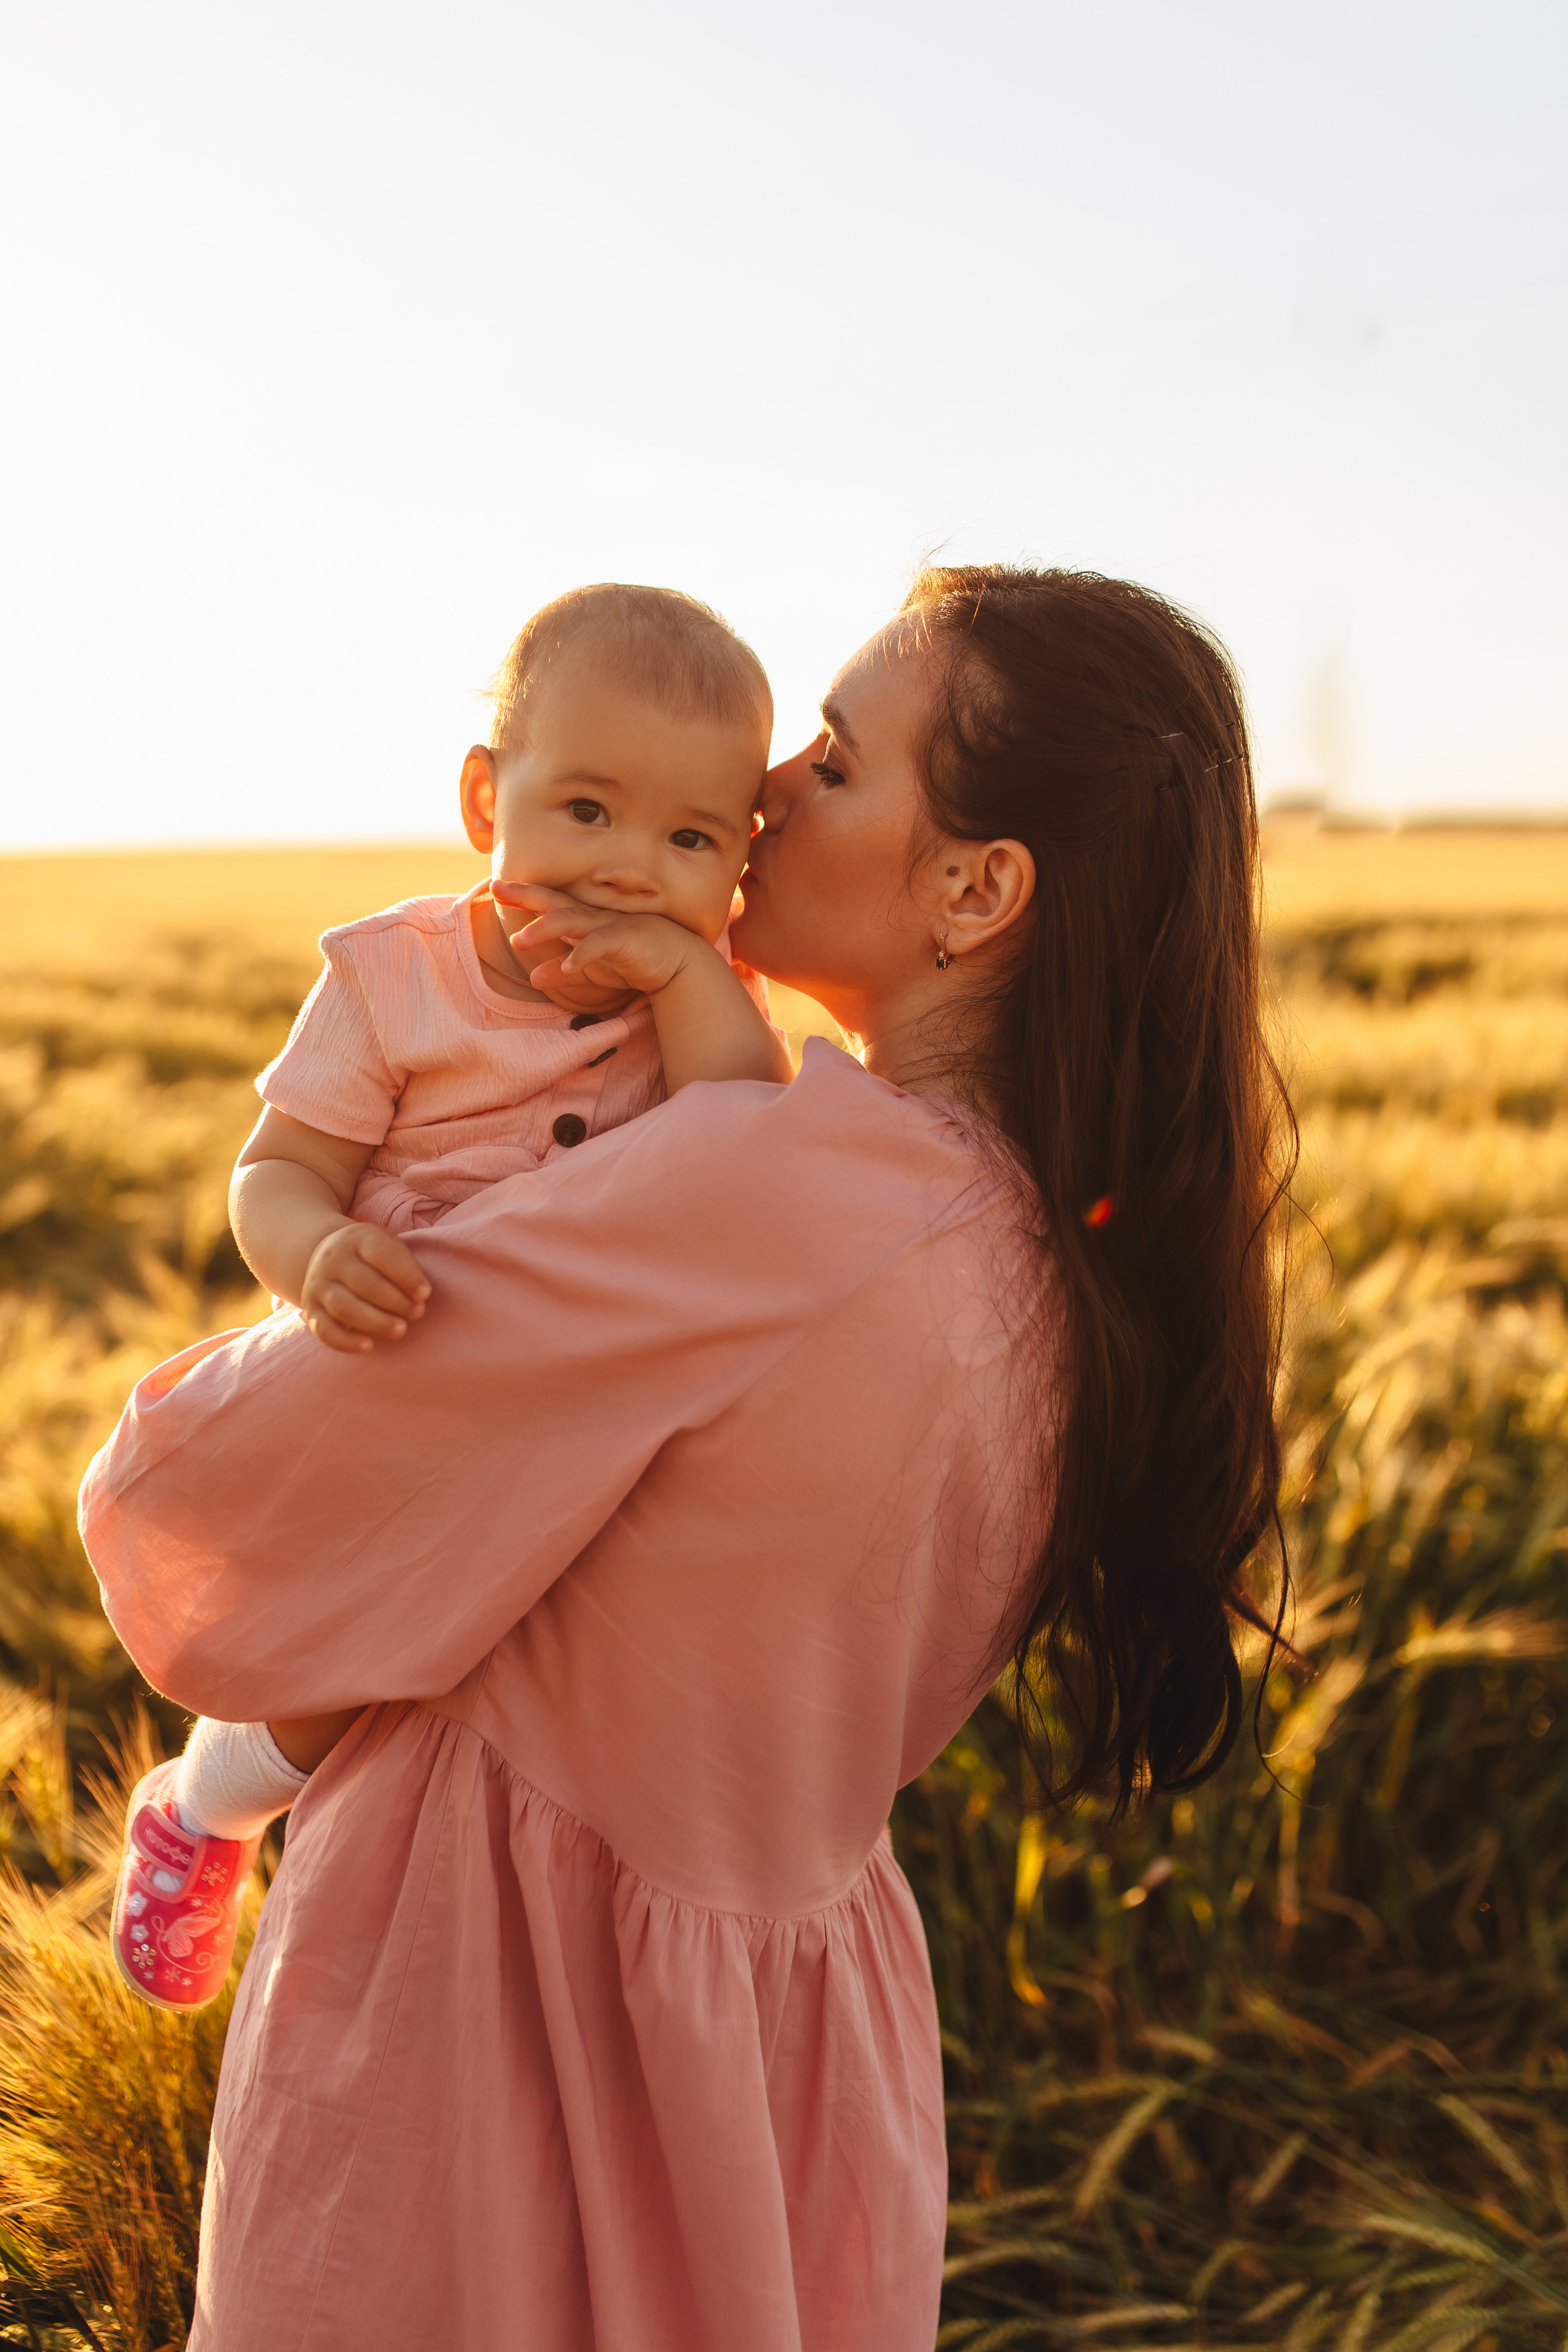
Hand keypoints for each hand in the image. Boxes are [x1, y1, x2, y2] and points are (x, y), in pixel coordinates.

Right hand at [300, 1222, 430, 1353]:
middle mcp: (333, 1260)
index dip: (406, 1275)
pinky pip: (324, 1329)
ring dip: (376, 1322)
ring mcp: (318, 1285)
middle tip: (417, 1312)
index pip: (381, 1254)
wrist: (326, 1256)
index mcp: (357, 1238)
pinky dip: (345, 1342)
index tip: (425, 1293)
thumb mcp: (388, 1246)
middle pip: (364, 1283)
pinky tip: (368, 1346)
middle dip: (395, 1301)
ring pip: (344, 1307)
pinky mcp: (311, 1309)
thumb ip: (405, 1266)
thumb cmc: (371, 1256)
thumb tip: (420, 1296)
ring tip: (400, 1330)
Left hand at [491, 882, 701, 1005]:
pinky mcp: (626, 941)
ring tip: (518, 941)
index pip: (548, 902)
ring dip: (545, 928)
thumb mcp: (589, 967)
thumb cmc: (631, 957)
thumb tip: (532, 978)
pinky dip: (583, 955)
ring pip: (573, 921)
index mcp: (582, 919)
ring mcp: (609, 926)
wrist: (677, 962)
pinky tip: (566, 967)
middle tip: (498, 888)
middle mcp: (592, 917)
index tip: (495, 888)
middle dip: (526, 894)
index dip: (523, 893)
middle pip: (554, 901)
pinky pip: (600, 945)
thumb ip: (561, 969)